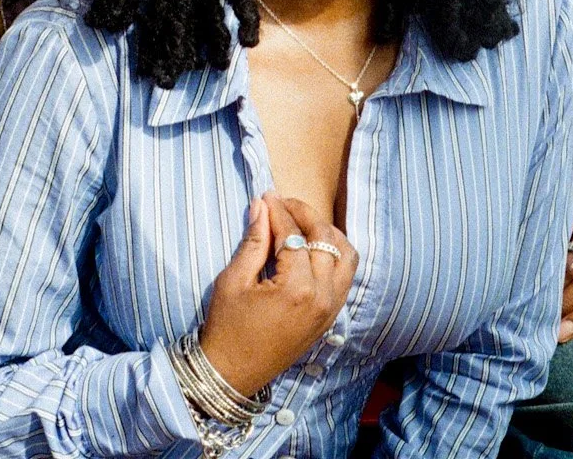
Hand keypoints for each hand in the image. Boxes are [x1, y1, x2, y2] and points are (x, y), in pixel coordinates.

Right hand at [200, 193, 356, 395]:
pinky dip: (335, 256)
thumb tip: (263, 205)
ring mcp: (330, 309)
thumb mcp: (234, 281)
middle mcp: (322, 297)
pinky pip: (345, 277)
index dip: (278, 211)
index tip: (266, 196)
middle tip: (282, 204)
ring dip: (326, 233)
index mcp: (297, 288)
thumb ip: (254, 241)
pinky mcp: (329, 318)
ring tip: (301, 224)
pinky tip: (314, 248)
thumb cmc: (226, 328)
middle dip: (304, 215)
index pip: (293, 235)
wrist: (231, 375)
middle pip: (325, 238)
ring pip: (344, 255)